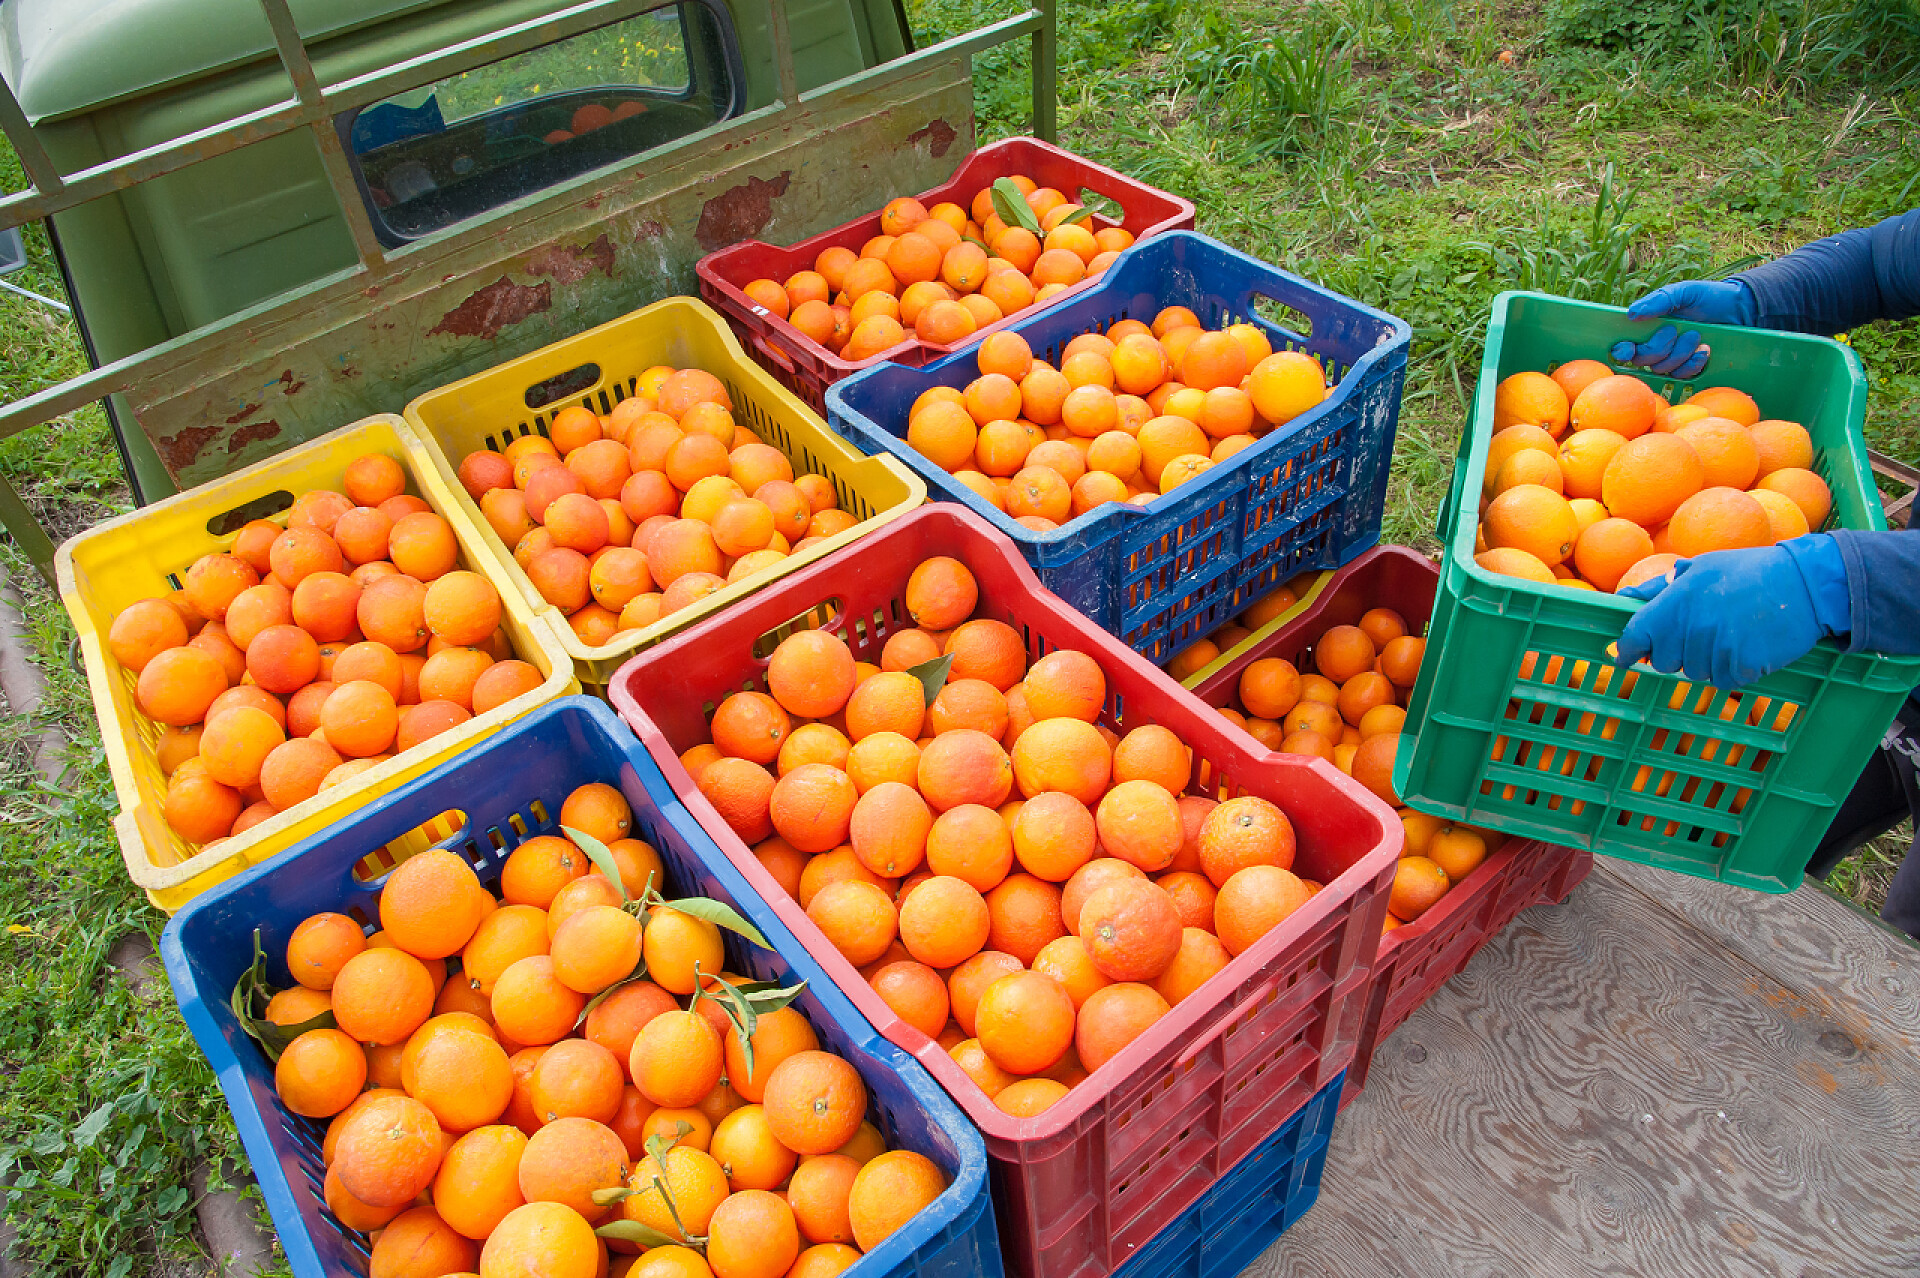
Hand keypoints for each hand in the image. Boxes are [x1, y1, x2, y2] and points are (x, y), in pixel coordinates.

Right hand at [1607, 280, 1758, 378]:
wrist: (1740, 309)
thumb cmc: (1709, 297)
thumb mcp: (1684, 292)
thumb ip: (1658, 301)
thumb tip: (1631, 315)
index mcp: (1648, 327)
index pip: (1624, 345)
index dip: (1622, 350)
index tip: (1627, 348)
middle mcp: (1656, 345)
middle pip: (1642, 360)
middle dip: (1659, 347)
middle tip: (1674, 329)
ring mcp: (1672, 358)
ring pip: (1663, 368)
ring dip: (1680, 352)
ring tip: (1697, 335)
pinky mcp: (1689, 368)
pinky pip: (1682, 375)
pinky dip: (1693, 363)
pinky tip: (1704, 350)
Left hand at [1615, 539, 1848, 688]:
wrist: (1804, 582)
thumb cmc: (1748, 572)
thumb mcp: (1700, 568)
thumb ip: (1659, 587)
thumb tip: (1623, 596)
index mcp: (1677, 599)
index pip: (1636, 635)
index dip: (1629, 651)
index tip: (1626, 658)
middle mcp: (1693, 625)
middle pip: (1665, 662)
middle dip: (1677, 653)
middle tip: (1701, 634)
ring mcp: (1718, 646)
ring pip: (1695, 674)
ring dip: (1708, 662)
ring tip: (1730, 635)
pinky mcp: (1743, 664)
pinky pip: (1724, 682)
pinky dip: (1733, 671)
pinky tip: (1747, 647)